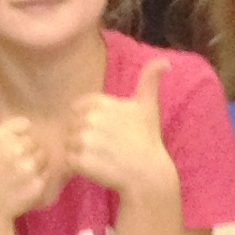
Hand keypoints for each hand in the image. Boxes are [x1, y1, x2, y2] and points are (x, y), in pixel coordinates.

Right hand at [0, 100, 55, 223]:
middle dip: (26, 149)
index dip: (18, 134)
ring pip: (43, 155)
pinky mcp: (39, 183)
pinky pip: (47, 173)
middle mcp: (18, 148)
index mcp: (1, 136)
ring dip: (35, 162)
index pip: (24, 124)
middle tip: (13, 163)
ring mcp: (30, 167)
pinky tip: (24, 184)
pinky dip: (39, 178)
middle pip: (34, 140)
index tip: (9, 145)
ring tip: (20, 173)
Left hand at [65, 57, 175, 199]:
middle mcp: (91, 119)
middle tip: (104, 147)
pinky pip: (68, 160)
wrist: (147, 174)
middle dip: (83, 137)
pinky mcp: (81, 161)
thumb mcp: (148, 105)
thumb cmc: (147, 139)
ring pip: (68, 143)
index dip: (89, 121)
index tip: (106, 131)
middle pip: (72, 126)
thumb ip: (150, 79)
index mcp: (101, 103)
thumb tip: (165, 61)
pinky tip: (96, 168)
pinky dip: (77, 166)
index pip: (78, 109)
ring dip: (79, 151)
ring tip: (100, 157)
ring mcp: (85, 140)